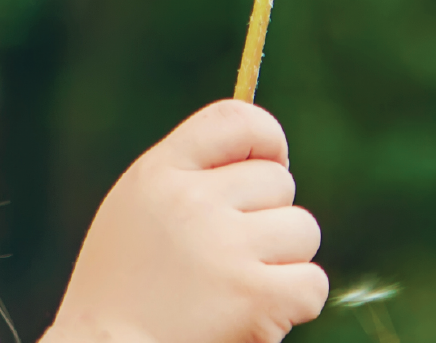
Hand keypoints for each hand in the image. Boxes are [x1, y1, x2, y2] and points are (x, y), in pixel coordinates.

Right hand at [44, 99, 326, 342]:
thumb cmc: (123, 292)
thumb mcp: (138, 212)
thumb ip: (192, 177)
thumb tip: (271, 157)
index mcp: (158, 173)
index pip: (236, 120)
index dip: (267, 138)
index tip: (271, 164)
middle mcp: (192, 203)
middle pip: (279, 182)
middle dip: (269, 217)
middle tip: (230, 258)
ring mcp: (225, 249)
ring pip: (304, 229)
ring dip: (284, 260)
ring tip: (237, 289)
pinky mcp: (253, 298)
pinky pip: (312, 283)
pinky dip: (296, 302)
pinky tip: (259, 315)